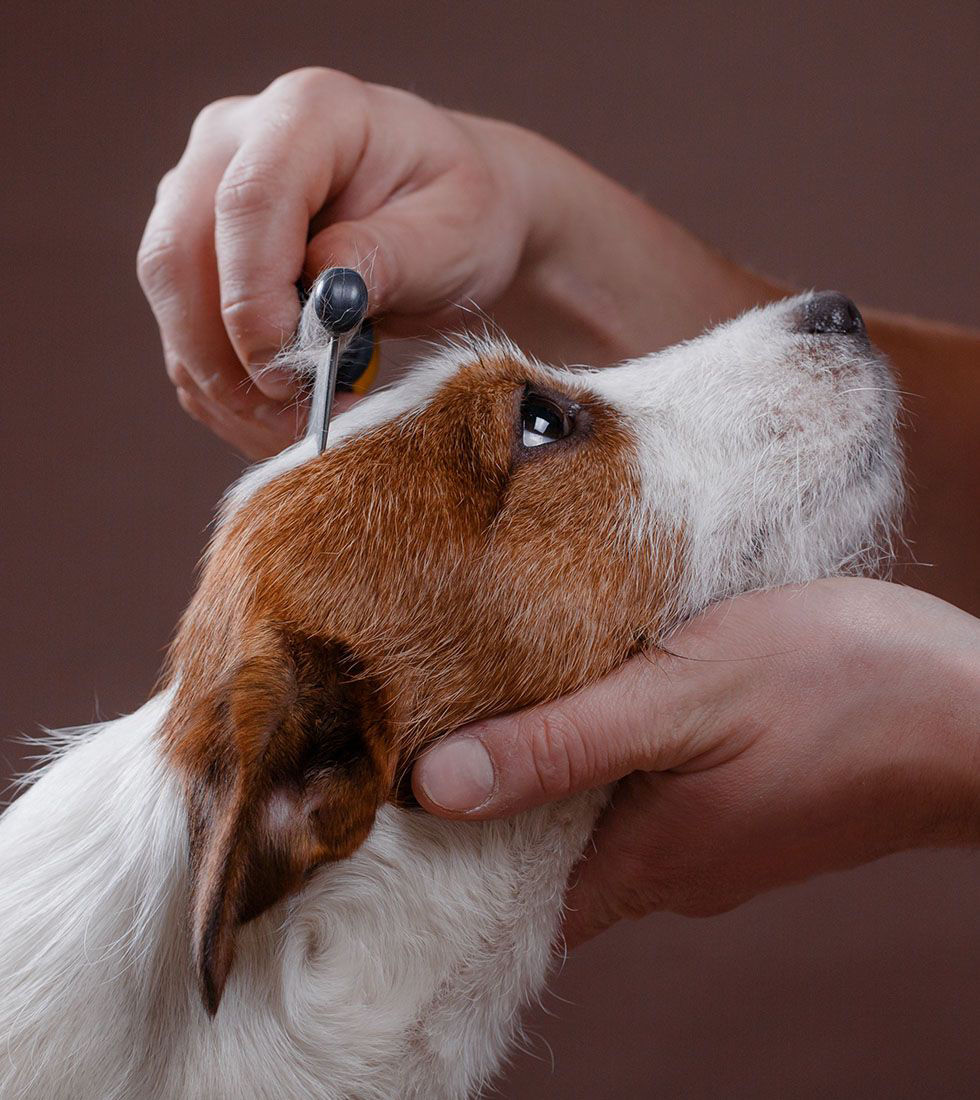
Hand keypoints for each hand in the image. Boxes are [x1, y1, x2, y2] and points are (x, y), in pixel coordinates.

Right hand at [139, 68, 776, 457]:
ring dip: (218, 378)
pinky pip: (188, 326)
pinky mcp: (215, 252)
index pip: (246, 205)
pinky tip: (276, 418)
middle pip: (179, 252)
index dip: (259, 299)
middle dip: (226, 351)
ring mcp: (216, 194)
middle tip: (290, 421)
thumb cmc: (485, 213)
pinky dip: (219, 383)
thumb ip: (385, 265)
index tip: (298, 374)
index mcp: (306, 114)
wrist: (482, 217)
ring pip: (171, 297)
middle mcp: (240, 139)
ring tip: (289, 431)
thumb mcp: (460, 234)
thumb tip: (319, 310)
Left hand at [412, 579, 979, 945]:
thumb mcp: (680, 696)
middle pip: (545, 857)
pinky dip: (607, 755)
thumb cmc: (839, 691)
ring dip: (550, 770)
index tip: (387, 809)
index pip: (508, 898)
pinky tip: (599, 697)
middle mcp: (671, 870)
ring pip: (596, 820)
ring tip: (501, 700)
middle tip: (431, 729)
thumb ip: (561, 744)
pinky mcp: (739, 802)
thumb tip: (436, 786)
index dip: (444, 859)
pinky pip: (646, 792)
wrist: (974, 710)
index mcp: (643, 859)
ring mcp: (710, 839)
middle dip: (489, 804)